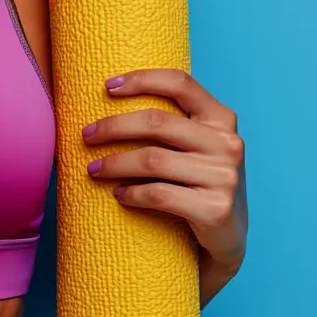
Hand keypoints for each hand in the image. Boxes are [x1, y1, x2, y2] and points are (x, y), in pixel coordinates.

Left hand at [82, 68, 247, 277]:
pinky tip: (119, 194)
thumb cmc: (200, 181)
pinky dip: (132, 193)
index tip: (107, 86)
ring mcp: (224, 176)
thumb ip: (174, 122)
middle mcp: (227, 143)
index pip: (180, 83)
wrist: (229, 237)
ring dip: (115, 163)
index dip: (142, 79)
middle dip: (114, 127)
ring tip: (94, 169)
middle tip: (87, 135)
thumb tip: (113, 97)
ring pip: (153, 159)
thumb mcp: (198, 144)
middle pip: (157, 121)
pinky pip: (159, 194)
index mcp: (222, 118)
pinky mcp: (215, 209)